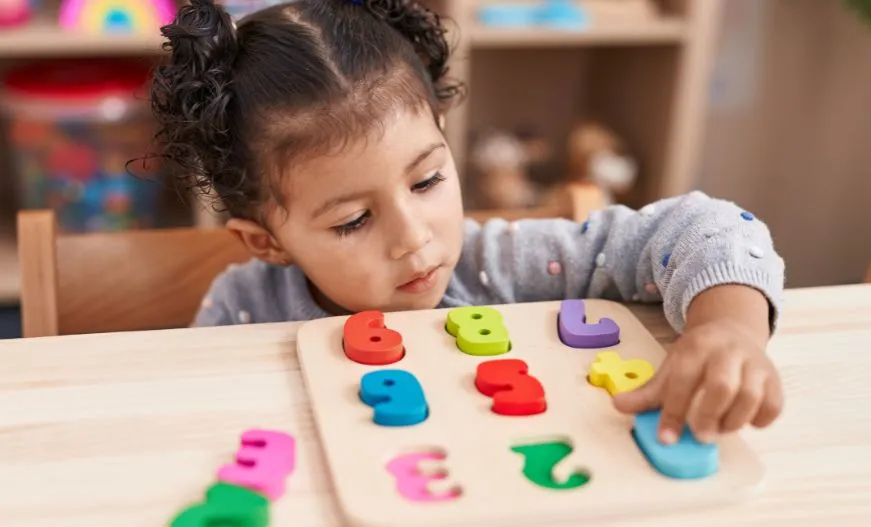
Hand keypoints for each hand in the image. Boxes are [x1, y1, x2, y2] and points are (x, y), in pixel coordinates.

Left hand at [612, 320, 783, 443]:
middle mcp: (727, 351)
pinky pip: (774, 404)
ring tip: (719, 430)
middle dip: (708, 416)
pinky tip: (745, 422)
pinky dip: (760, 419)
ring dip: (734, 421)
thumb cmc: (697, 356)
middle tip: (699, 436)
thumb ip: (648, 391)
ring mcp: (755, 363)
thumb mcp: (671, 367)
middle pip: (721, 385)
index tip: (666, 438)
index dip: (673, 411)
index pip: (683, 380)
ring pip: (751, 396)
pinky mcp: (775, 377)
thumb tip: (618, 406)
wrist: (732, 330)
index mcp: (695, 347)